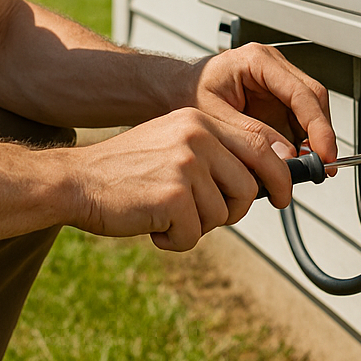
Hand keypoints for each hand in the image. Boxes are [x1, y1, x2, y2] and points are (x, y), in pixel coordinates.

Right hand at [67, 107, 292, 249]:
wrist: (76, 181)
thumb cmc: (125, 171)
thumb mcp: (172, 145)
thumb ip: (213, 154)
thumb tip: (260, 182)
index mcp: (199, 120)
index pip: (261, 144)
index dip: (279, 174)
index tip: (283, 196)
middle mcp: (196, 136)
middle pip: (249, 186)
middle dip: (237, 210)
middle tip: (210, 219)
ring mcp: (185, 165)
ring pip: (223, 214)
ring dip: (197, 226)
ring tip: (165, 214)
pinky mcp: (173, 197)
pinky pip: (195, 235)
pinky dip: (175, 240)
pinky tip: (152, 225)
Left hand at [182, 43, 336, 171]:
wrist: (175, 91)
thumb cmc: (188, 92)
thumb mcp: (213, 115)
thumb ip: (249, 133)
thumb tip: (284, 155)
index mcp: (257, 60)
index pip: (301, 92)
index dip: (318, 125)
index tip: (323, 152)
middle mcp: (273, 68)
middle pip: (313, 99)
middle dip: (320, 135)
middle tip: (319, 166)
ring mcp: (277, 84)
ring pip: (310, 112)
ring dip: (311, 142)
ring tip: (301, 169)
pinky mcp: (276, 101)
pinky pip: (298, 122)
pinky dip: (299, 143)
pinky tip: (291, 162)